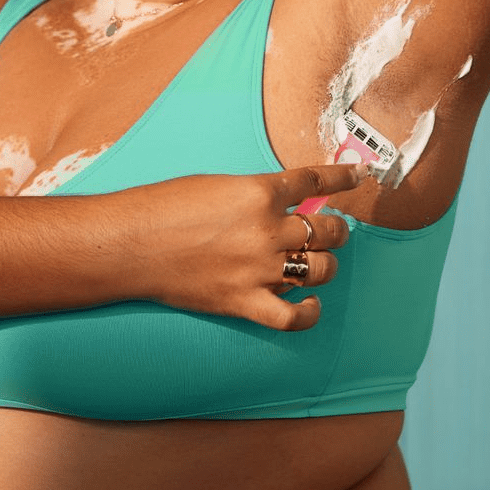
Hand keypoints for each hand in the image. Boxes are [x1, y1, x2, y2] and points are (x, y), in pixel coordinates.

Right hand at [138, 162, 362, 330]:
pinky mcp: (244, 302)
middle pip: (326, 230)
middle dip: (335, 228)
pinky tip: (310, 302)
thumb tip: (285, 204)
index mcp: (258, 192)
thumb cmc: (164, 207)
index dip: (342, 177)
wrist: (131, 243)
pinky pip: (293, 316)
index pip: (314, 182)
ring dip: (325, 263)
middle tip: (329, 227)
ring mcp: (258, 269)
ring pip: (320, 269)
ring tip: (317, 259)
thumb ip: (255, 194)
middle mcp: (266, 231)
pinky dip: (309, 311)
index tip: (359, 174)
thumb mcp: (216, 185)